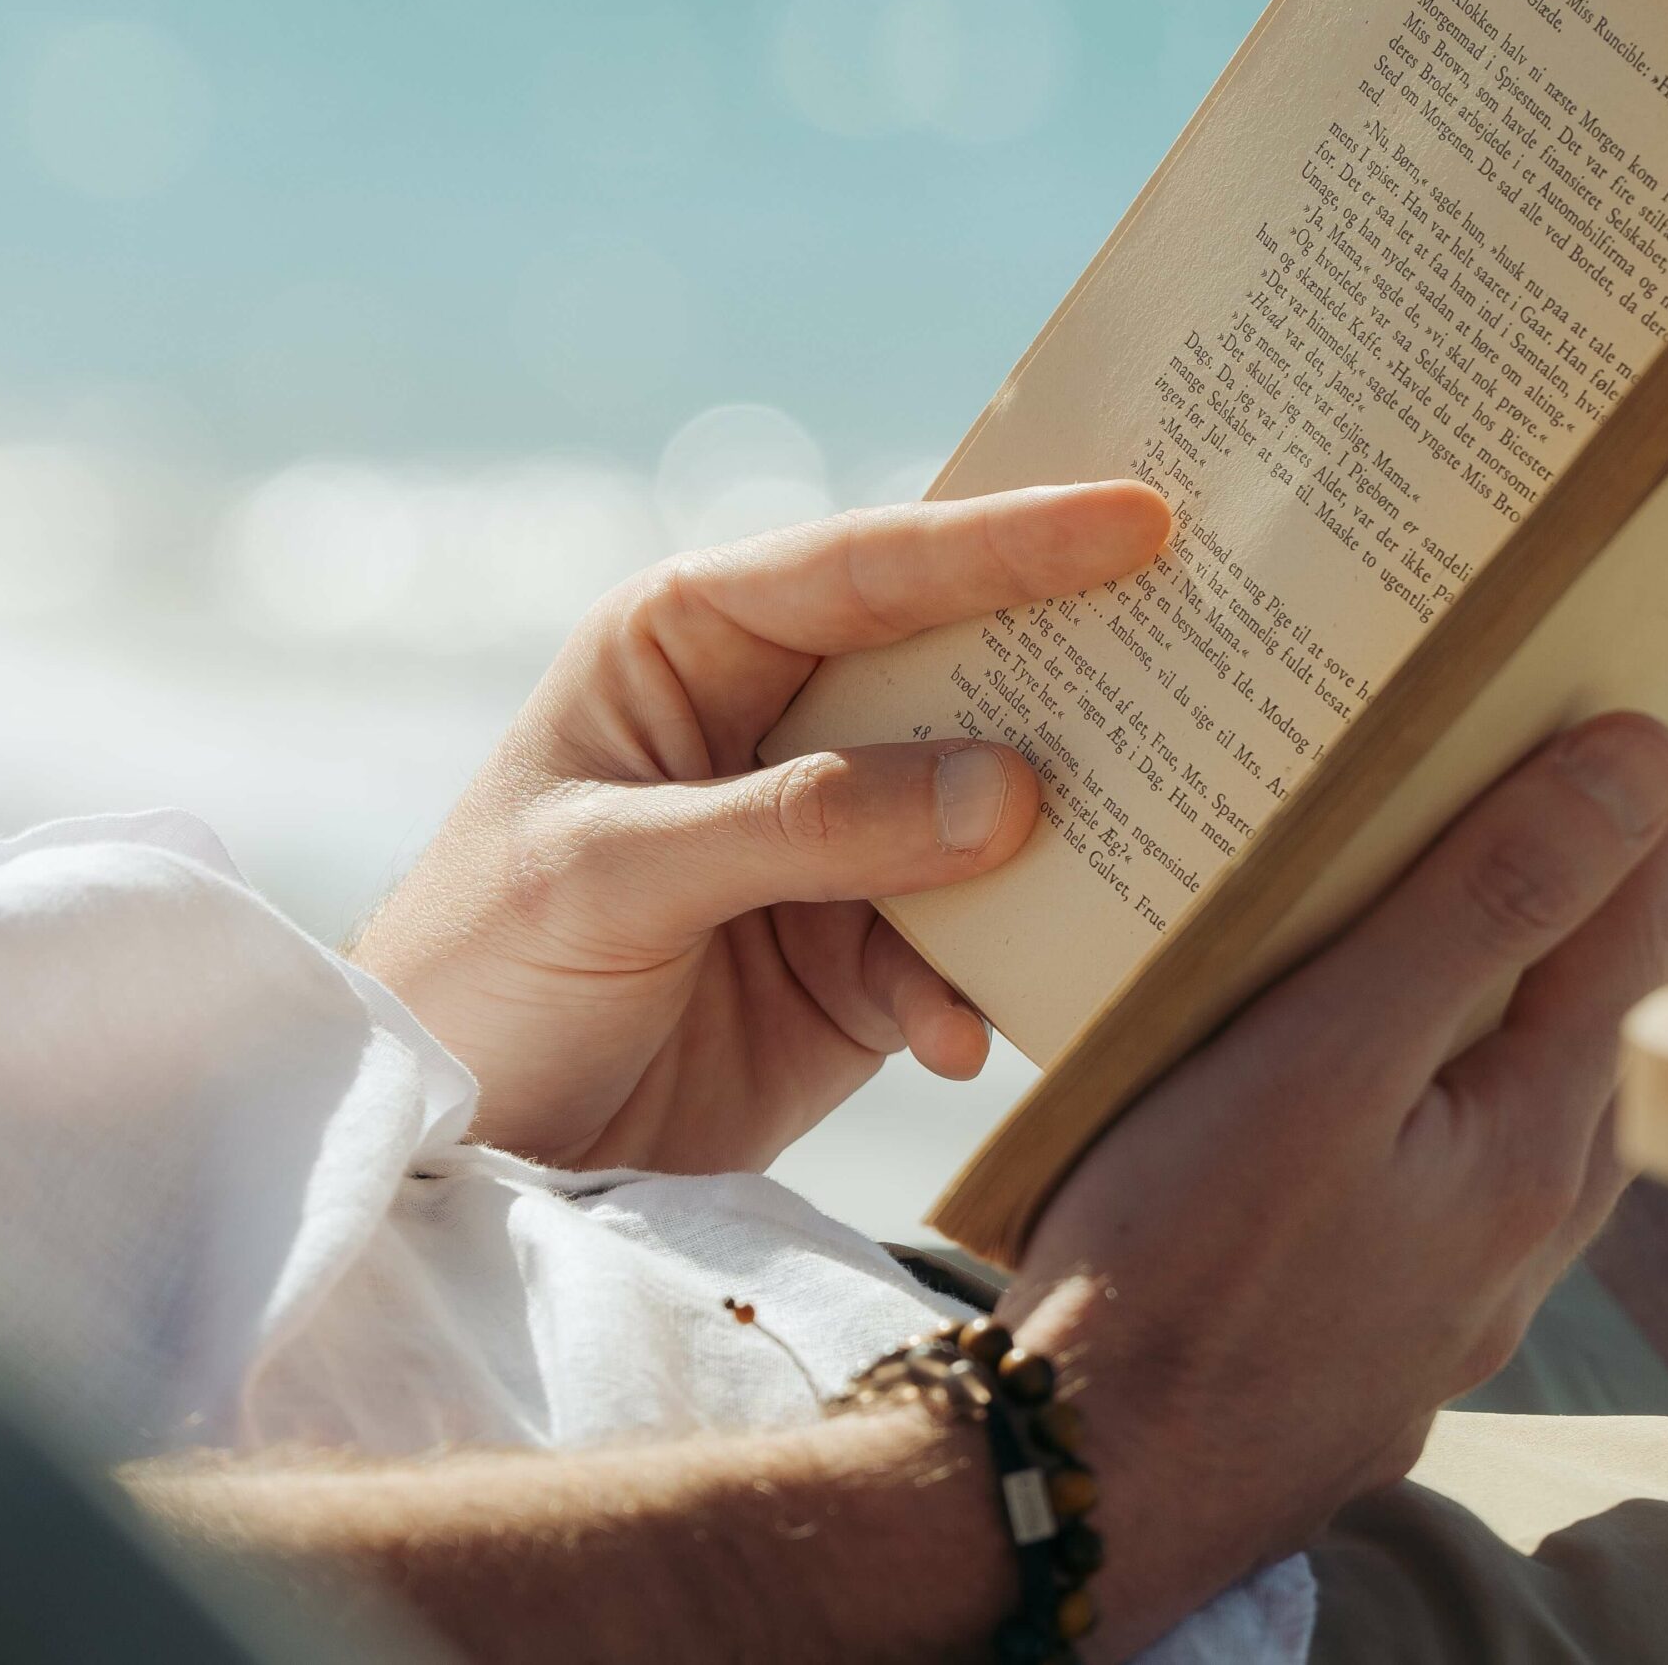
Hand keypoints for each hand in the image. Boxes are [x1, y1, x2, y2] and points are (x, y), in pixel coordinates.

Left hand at [351, 483, 1171, 1170]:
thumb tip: (1012, 792)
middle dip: (1066, 685)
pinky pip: (956, 954)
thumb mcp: (616, 877)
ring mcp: (828, 847)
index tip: (1144, 520)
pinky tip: (957, 1038)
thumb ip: (808, 823)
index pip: (866, 570)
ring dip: (1044, 858)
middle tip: (1212, 665)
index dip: (1005, 543)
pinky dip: (969, 991)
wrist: (455, 1147)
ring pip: (980, 820)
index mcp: (692, 647)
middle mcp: (776, 727)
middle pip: (953, 677)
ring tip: (1134, 875)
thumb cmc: (482, 967)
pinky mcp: (856, 965)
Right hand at [1002, 715, 1667, 1660]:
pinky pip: (1468, 1175)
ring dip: (1566, 1009)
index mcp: (1527, 1147)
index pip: (1635, 943)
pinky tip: (1418, 1099)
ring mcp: (1452, 1291)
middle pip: (1611, 1034)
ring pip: (1546, 1118)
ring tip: (1557, 937)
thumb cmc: (1179, 1262)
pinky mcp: (1377, 1324)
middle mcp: (1520, 1227)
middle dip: (1642, 913)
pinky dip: (1480, 1092)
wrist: (1094, 1480)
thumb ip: (1479, 911)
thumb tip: (1634, 770)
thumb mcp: (1325, 1060)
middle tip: (1665, 817)